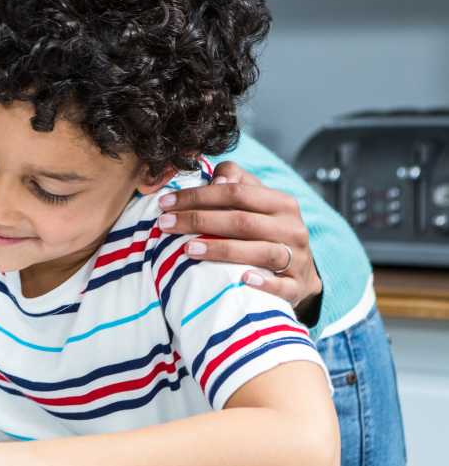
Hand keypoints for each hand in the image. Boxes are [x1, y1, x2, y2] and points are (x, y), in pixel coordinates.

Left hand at [157, 161, 321, 313]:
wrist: (301, 273)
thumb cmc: (266, 230)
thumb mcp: (256, 202)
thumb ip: (236, 183)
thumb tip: (217, 178)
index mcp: (282, 203)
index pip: (237, 193)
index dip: (199, 196)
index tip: (165, 203)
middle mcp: (292, 229)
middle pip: (243, 222)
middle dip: (199, 221)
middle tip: (164, 224)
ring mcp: (297, 259)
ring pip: (262, 252)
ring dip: (222, 250)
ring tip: (188, 248)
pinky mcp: (297, 287)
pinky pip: (283, 286)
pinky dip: (264, 283)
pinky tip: (242, 279)